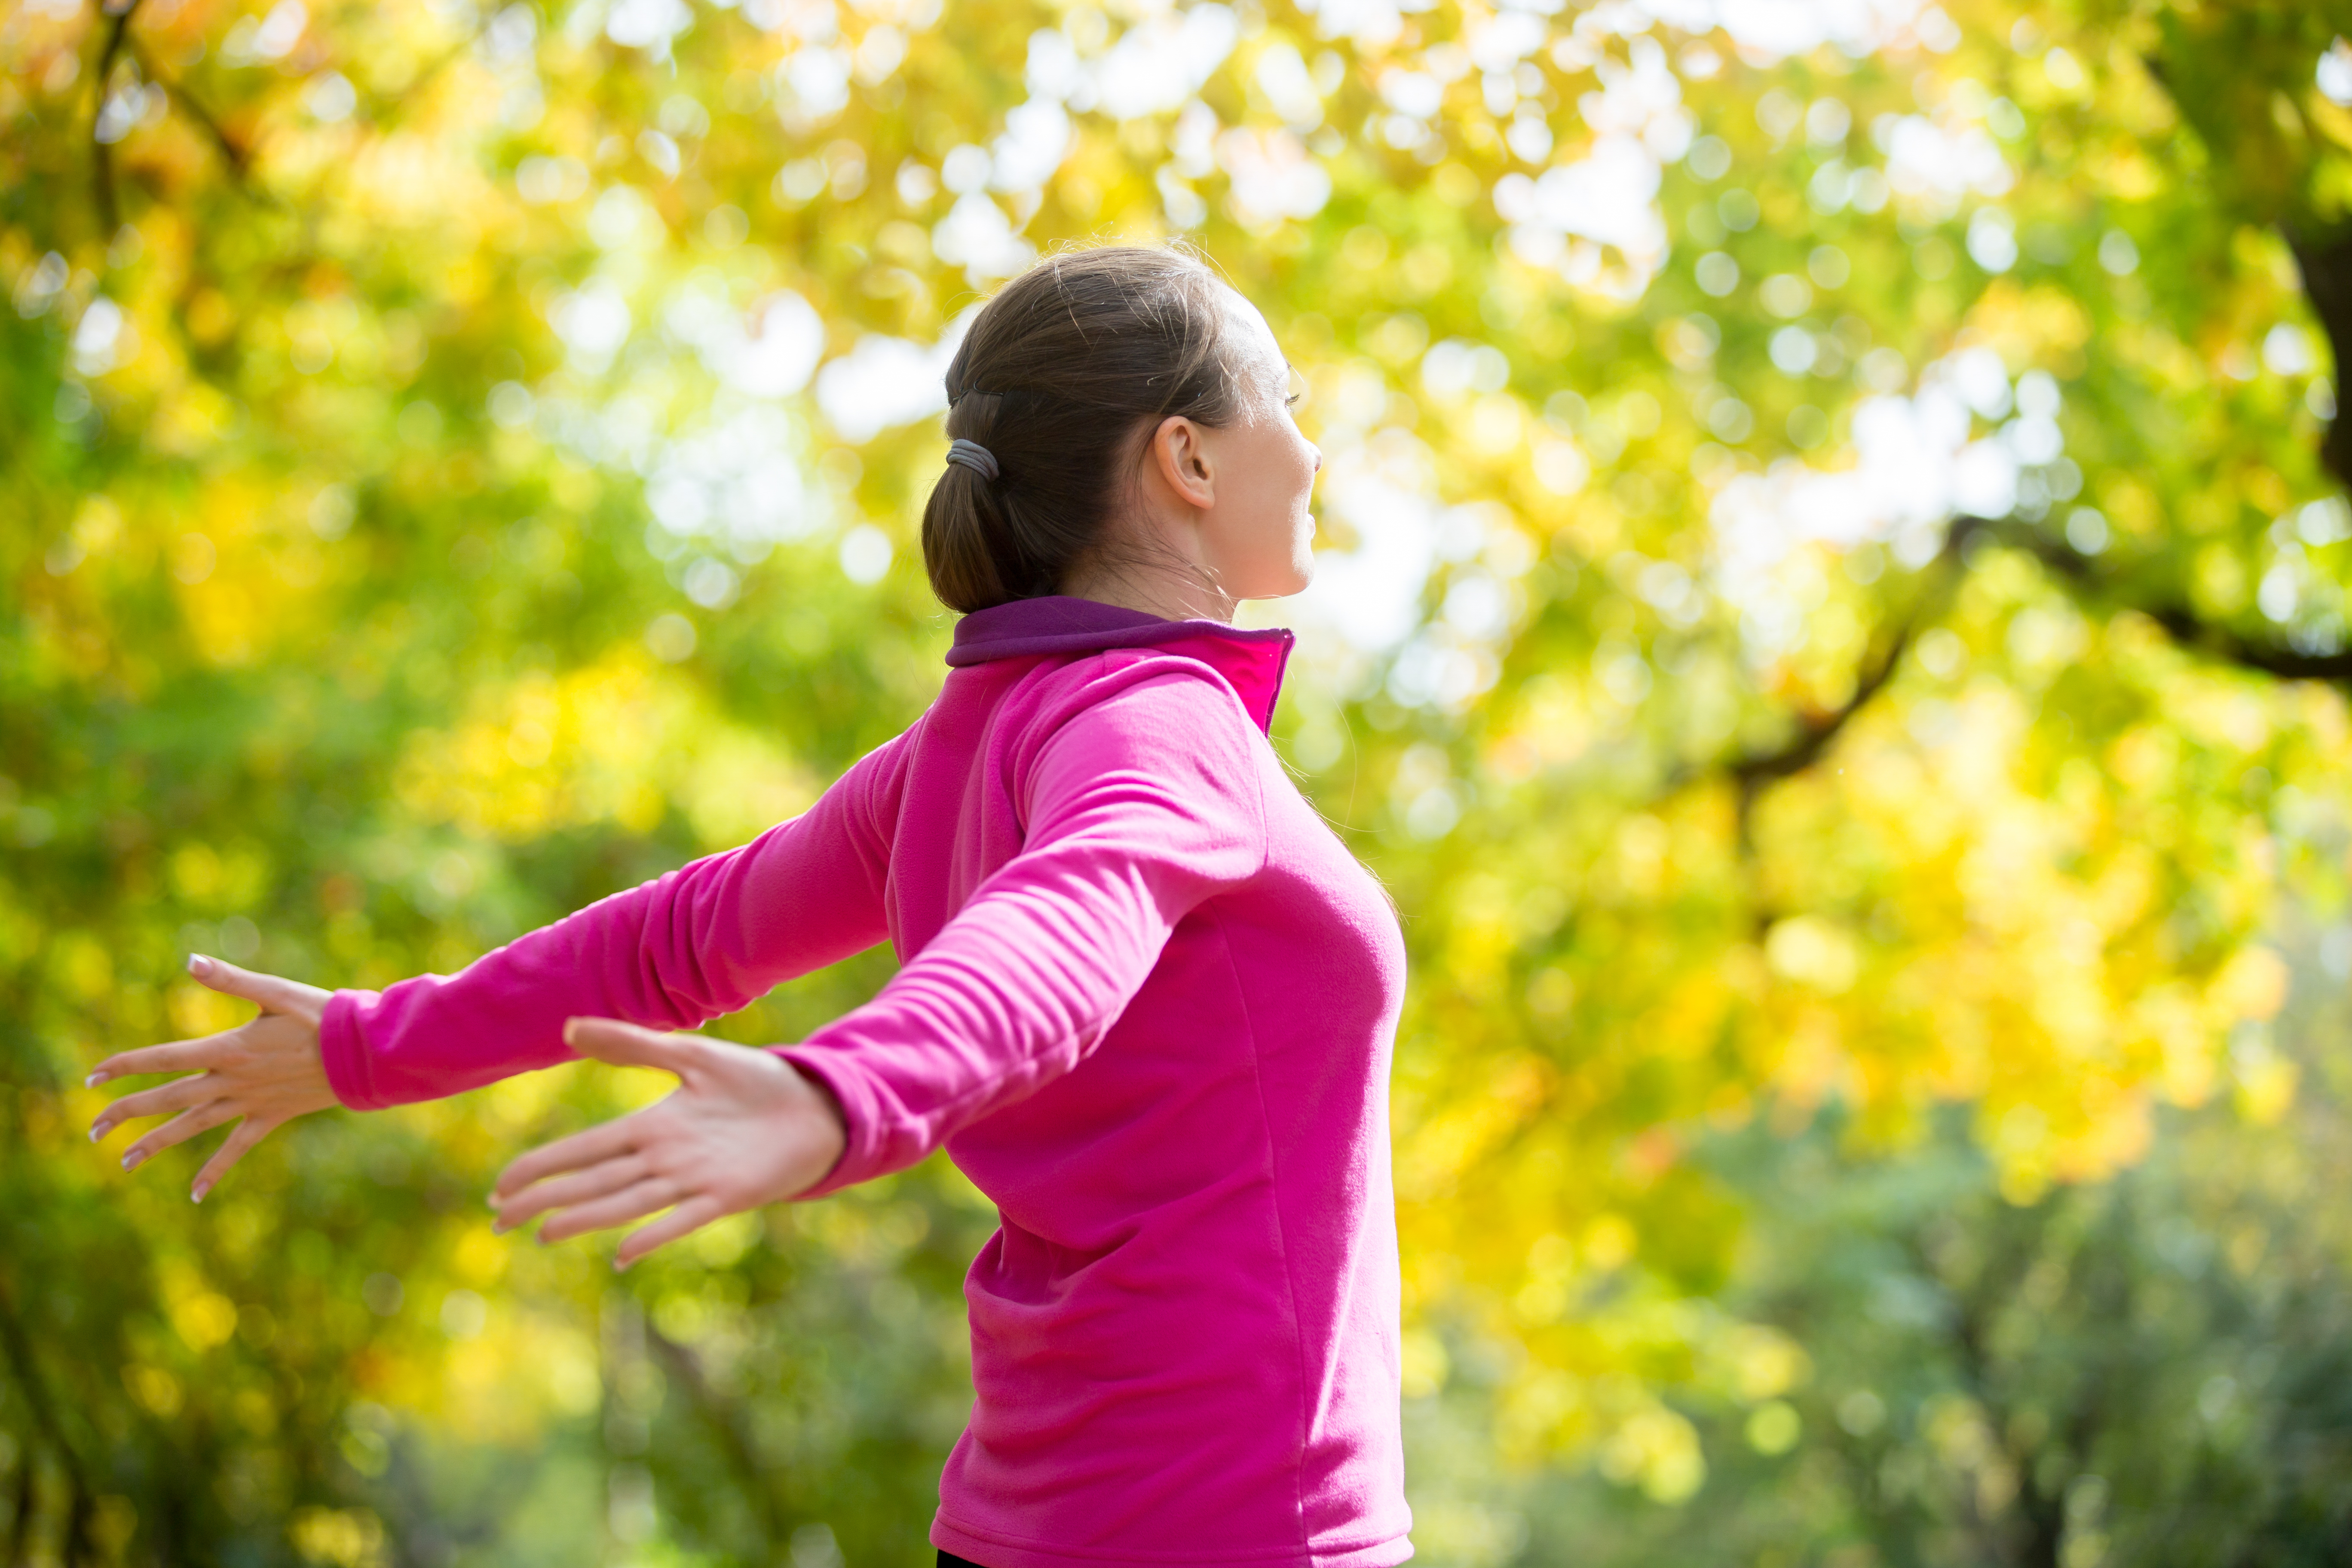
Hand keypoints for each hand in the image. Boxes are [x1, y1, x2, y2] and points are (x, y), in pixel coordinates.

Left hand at [88, 954, 337, 1201]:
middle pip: (167, 1099)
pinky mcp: (270, 1117)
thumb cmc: (322, 1015)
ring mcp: (250, 1103)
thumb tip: (190, 961)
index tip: (92, 1078)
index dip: (124, 1066)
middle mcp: (231, 1080)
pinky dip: (215, 1171)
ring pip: (192, 1127)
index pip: (162, 1058)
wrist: (364, 1052)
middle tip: (92, 1129)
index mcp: (227, 1048)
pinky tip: (194, 1194)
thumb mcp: (276, 991)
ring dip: (155, 1144)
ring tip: (123, 1162)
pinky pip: (236, 1149)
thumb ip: (231, 980)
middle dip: (125, 1111)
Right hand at [490, 1018, 847, 1269]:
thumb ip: (633, 1045)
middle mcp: (664, 1157)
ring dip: (586, 1217)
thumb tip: (569, 1027)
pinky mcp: (727, 1196)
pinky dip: (654, 1236)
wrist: (813, 1103)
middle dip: (546, 1198)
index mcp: (652, 1126)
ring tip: (543, 1232)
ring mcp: (693, 1179)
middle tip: (499, 1219)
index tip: (502, 1184)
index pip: (585, 1148)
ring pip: (627, 1202)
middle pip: (593, 1181)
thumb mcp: (692, 1055)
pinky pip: (684, 1219)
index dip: (544, 1165)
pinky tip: (622, 1254)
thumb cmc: (753, 1080)